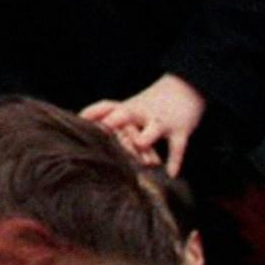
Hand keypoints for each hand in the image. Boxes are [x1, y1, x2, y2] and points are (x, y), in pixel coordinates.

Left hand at [82, 75, 206, 175]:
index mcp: (127, 107)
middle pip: (126, 114)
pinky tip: (170, 174)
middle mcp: (142, 112)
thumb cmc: (150, 105)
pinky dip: (175, 160)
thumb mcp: (130, 108)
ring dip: (147, 137)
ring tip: (139, 146)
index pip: (107, 106)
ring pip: (153, 128)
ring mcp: (161, 121)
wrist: (185, 90)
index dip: (93, 112)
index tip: (79, 120)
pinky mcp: (180, 130)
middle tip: (103, 130)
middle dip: (115, 121)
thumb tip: (83, 128)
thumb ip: (111, 119)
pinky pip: (177, 146)